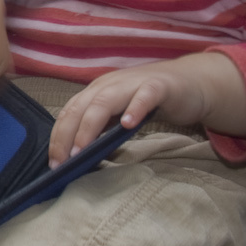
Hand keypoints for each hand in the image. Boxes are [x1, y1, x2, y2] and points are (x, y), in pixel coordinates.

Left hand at [48, 53, 245, 166]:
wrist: (191, 83)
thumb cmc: (150, 102)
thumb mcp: (120, 114)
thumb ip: (102, 129)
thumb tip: (80, 156)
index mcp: (97, 91)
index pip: (70, 112)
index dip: (58, 135)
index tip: (53, 161)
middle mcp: (110, 84)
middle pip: (81, 107)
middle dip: (68, 135)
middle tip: (62, 161)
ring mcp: (133, 83)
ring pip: (104, 102)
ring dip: (90, 126)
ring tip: (82, 150)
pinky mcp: (158, 87)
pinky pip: (144, 96)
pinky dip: (134, 109)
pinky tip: (127, 125)